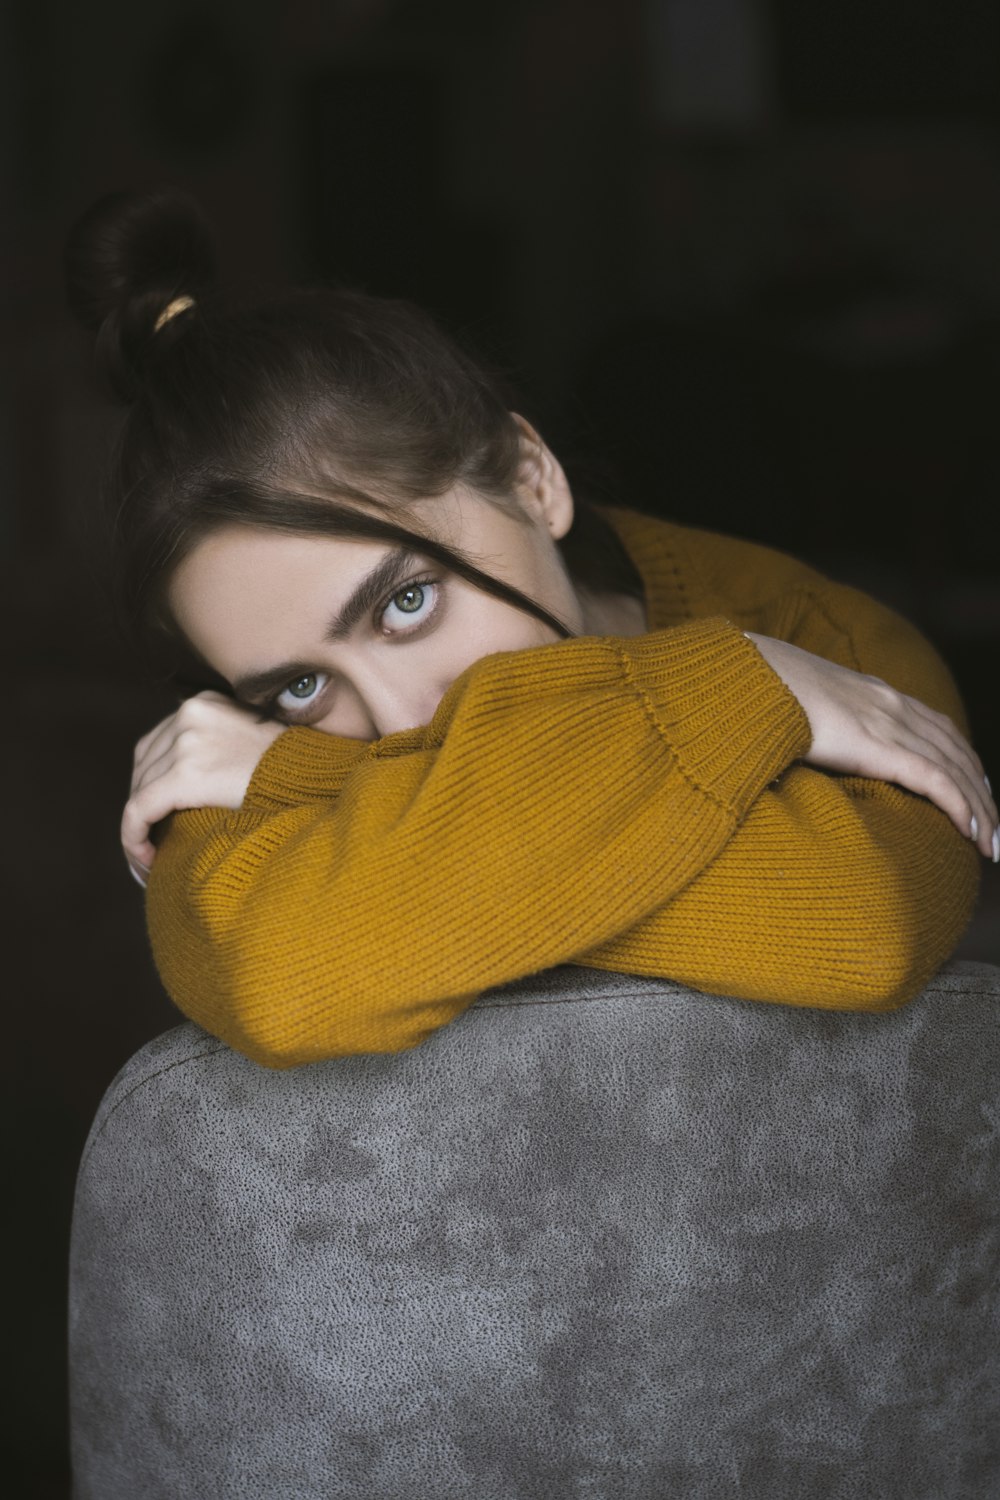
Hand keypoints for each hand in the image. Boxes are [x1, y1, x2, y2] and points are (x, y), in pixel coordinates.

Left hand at [123, 691, 285, 884]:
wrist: (318, 778)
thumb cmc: (294, 771)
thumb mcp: (250, 741)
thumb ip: (218, 747)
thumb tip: (196, 780)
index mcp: (204, 703)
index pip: (158, 744)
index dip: (150, 784)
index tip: (157, 818)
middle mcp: (190, 714)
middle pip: (144, 765)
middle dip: (144, 805)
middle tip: (151, 843)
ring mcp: (186, 742)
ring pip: (139, 790)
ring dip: (139, 826)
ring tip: (150, 858)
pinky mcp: (184, 774)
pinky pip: (139, 810)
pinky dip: (134, 837)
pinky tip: (145, 862)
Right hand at [746, 633, 997, 858]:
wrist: (754, 677)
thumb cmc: (765, 693)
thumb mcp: (803, 703)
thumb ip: (818, 722)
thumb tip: (804, 742)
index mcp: (877, 693)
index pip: (940, 729)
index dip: (964, 761)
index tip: (977, 789)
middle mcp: (894, 706)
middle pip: (957, 752)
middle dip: (982, 793)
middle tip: (994, 828)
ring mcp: (891, 724)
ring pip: (956, 770)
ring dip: (981, 810)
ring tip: (990, 842)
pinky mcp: (881, 747)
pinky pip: (935, 781)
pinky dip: (960, 807)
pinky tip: (971, 833)